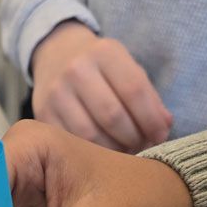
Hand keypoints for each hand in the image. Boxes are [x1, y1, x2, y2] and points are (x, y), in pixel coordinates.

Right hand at [31, 22, 171, 151]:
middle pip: (113, 116)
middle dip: (134, 138)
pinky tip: (102, 152)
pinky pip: (72, 142)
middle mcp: (77, 69)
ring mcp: (56, 93)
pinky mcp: (42, 114)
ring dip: (113, 150)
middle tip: (142, 145)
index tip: (161, 135)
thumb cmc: (101, 68)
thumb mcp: (126, 68)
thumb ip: (148, 97)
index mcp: (105, 53)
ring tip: (124, 150)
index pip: (134, 91)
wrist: (56, 54)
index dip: (152, 120)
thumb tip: (164, 126)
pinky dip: (91, 153)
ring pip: (91, 135)